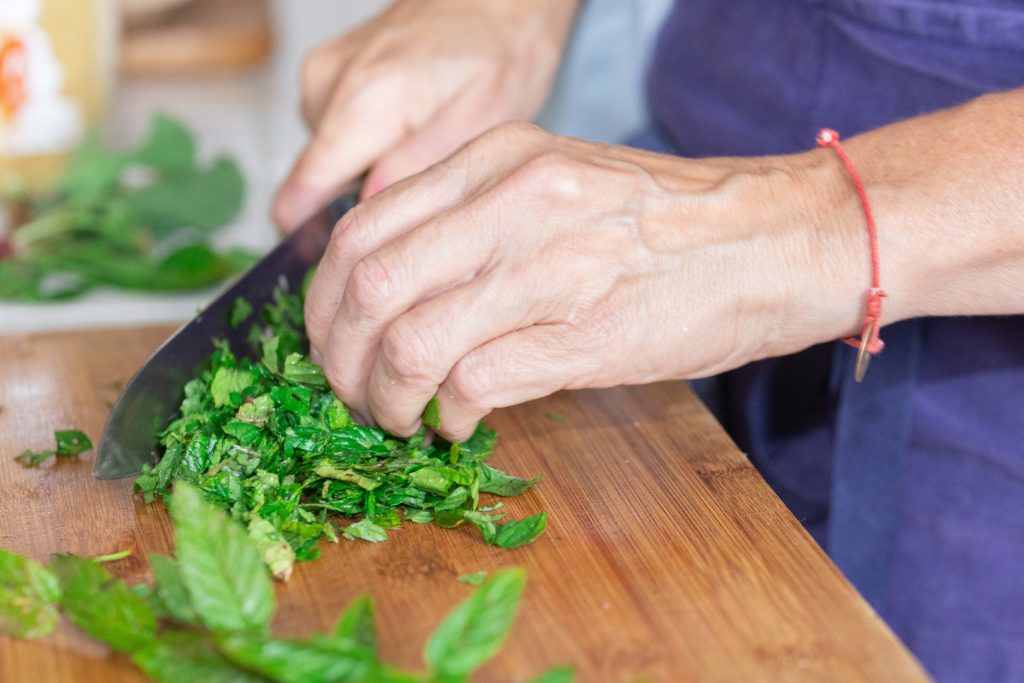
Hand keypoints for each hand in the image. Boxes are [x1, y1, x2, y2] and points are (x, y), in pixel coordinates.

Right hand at [272, 0, 578, 229]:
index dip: (318, 248)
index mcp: (361, 106)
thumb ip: (412, 174)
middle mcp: (328, 88)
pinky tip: (408, 142)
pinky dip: (367, 149)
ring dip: (363, 179)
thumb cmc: (497, 51)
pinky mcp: (333, 72)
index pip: (300, 197)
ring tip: (419, 172)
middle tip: (407, 233)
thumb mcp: (474, 124)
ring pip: (326, 162)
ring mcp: (325, 77)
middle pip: (311, 185)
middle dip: (351, 216)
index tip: (342, 279)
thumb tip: (368, 223)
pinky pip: (337, 133)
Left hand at [304, 122, 869, 440]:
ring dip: (384, 397)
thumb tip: (398, 293)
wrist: (776, 240)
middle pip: (367, 286)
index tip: (332, 343)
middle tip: (350, 393)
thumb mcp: (558, 184)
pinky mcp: (583, 335)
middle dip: (338, 357)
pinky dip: (446, 413)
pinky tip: (458, 420)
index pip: (362, 229)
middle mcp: (512, 202)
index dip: (325, 301)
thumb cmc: (666, 224)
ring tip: (398, 418)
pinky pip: (472, 382)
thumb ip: (475, 223)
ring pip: (408, 340)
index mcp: (497, 160)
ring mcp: (548, 268)